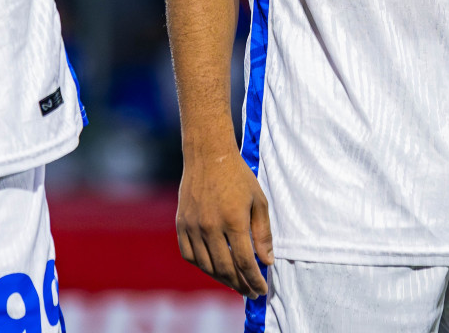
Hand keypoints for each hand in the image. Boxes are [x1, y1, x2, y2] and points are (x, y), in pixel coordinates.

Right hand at [176, 148, 272, 297]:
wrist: (208, 155)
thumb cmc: (238, 177)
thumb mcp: (259, 201)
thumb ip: (263, 233)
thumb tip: (266, 261)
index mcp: (234, 220)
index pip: (245, 262)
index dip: (254, 280)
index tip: (261, 289)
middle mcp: (211, 226)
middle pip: (226, 268)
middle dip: (240, 285)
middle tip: (250, 292)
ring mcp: (193, 226)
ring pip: (206, 266)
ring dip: (222, 279)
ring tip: (235, 283)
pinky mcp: (181, 224)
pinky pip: (189, 255)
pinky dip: (202, 266)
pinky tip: (213, 268)